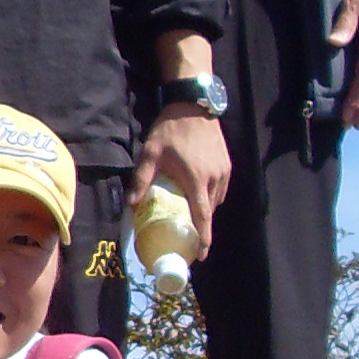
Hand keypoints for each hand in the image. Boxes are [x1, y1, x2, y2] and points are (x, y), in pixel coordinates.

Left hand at [129, 107, 231, 244]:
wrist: (194, 104)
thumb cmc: (171, 128)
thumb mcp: (151, 153)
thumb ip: (142, 179)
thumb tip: (131, 204)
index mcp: (197, 179)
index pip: (203, 216)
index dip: (204, 238)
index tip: (201, 254)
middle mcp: (215, 178)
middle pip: (210, 211)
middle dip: (202, 227)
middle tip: (189, 238)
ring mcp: (224, 170)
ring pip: (217, 200)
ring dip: (206, 210)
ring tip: (192, 218)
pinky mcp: (227, 163)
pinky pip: (221, 188)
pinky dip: (212, 197)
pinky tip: (199, 195)